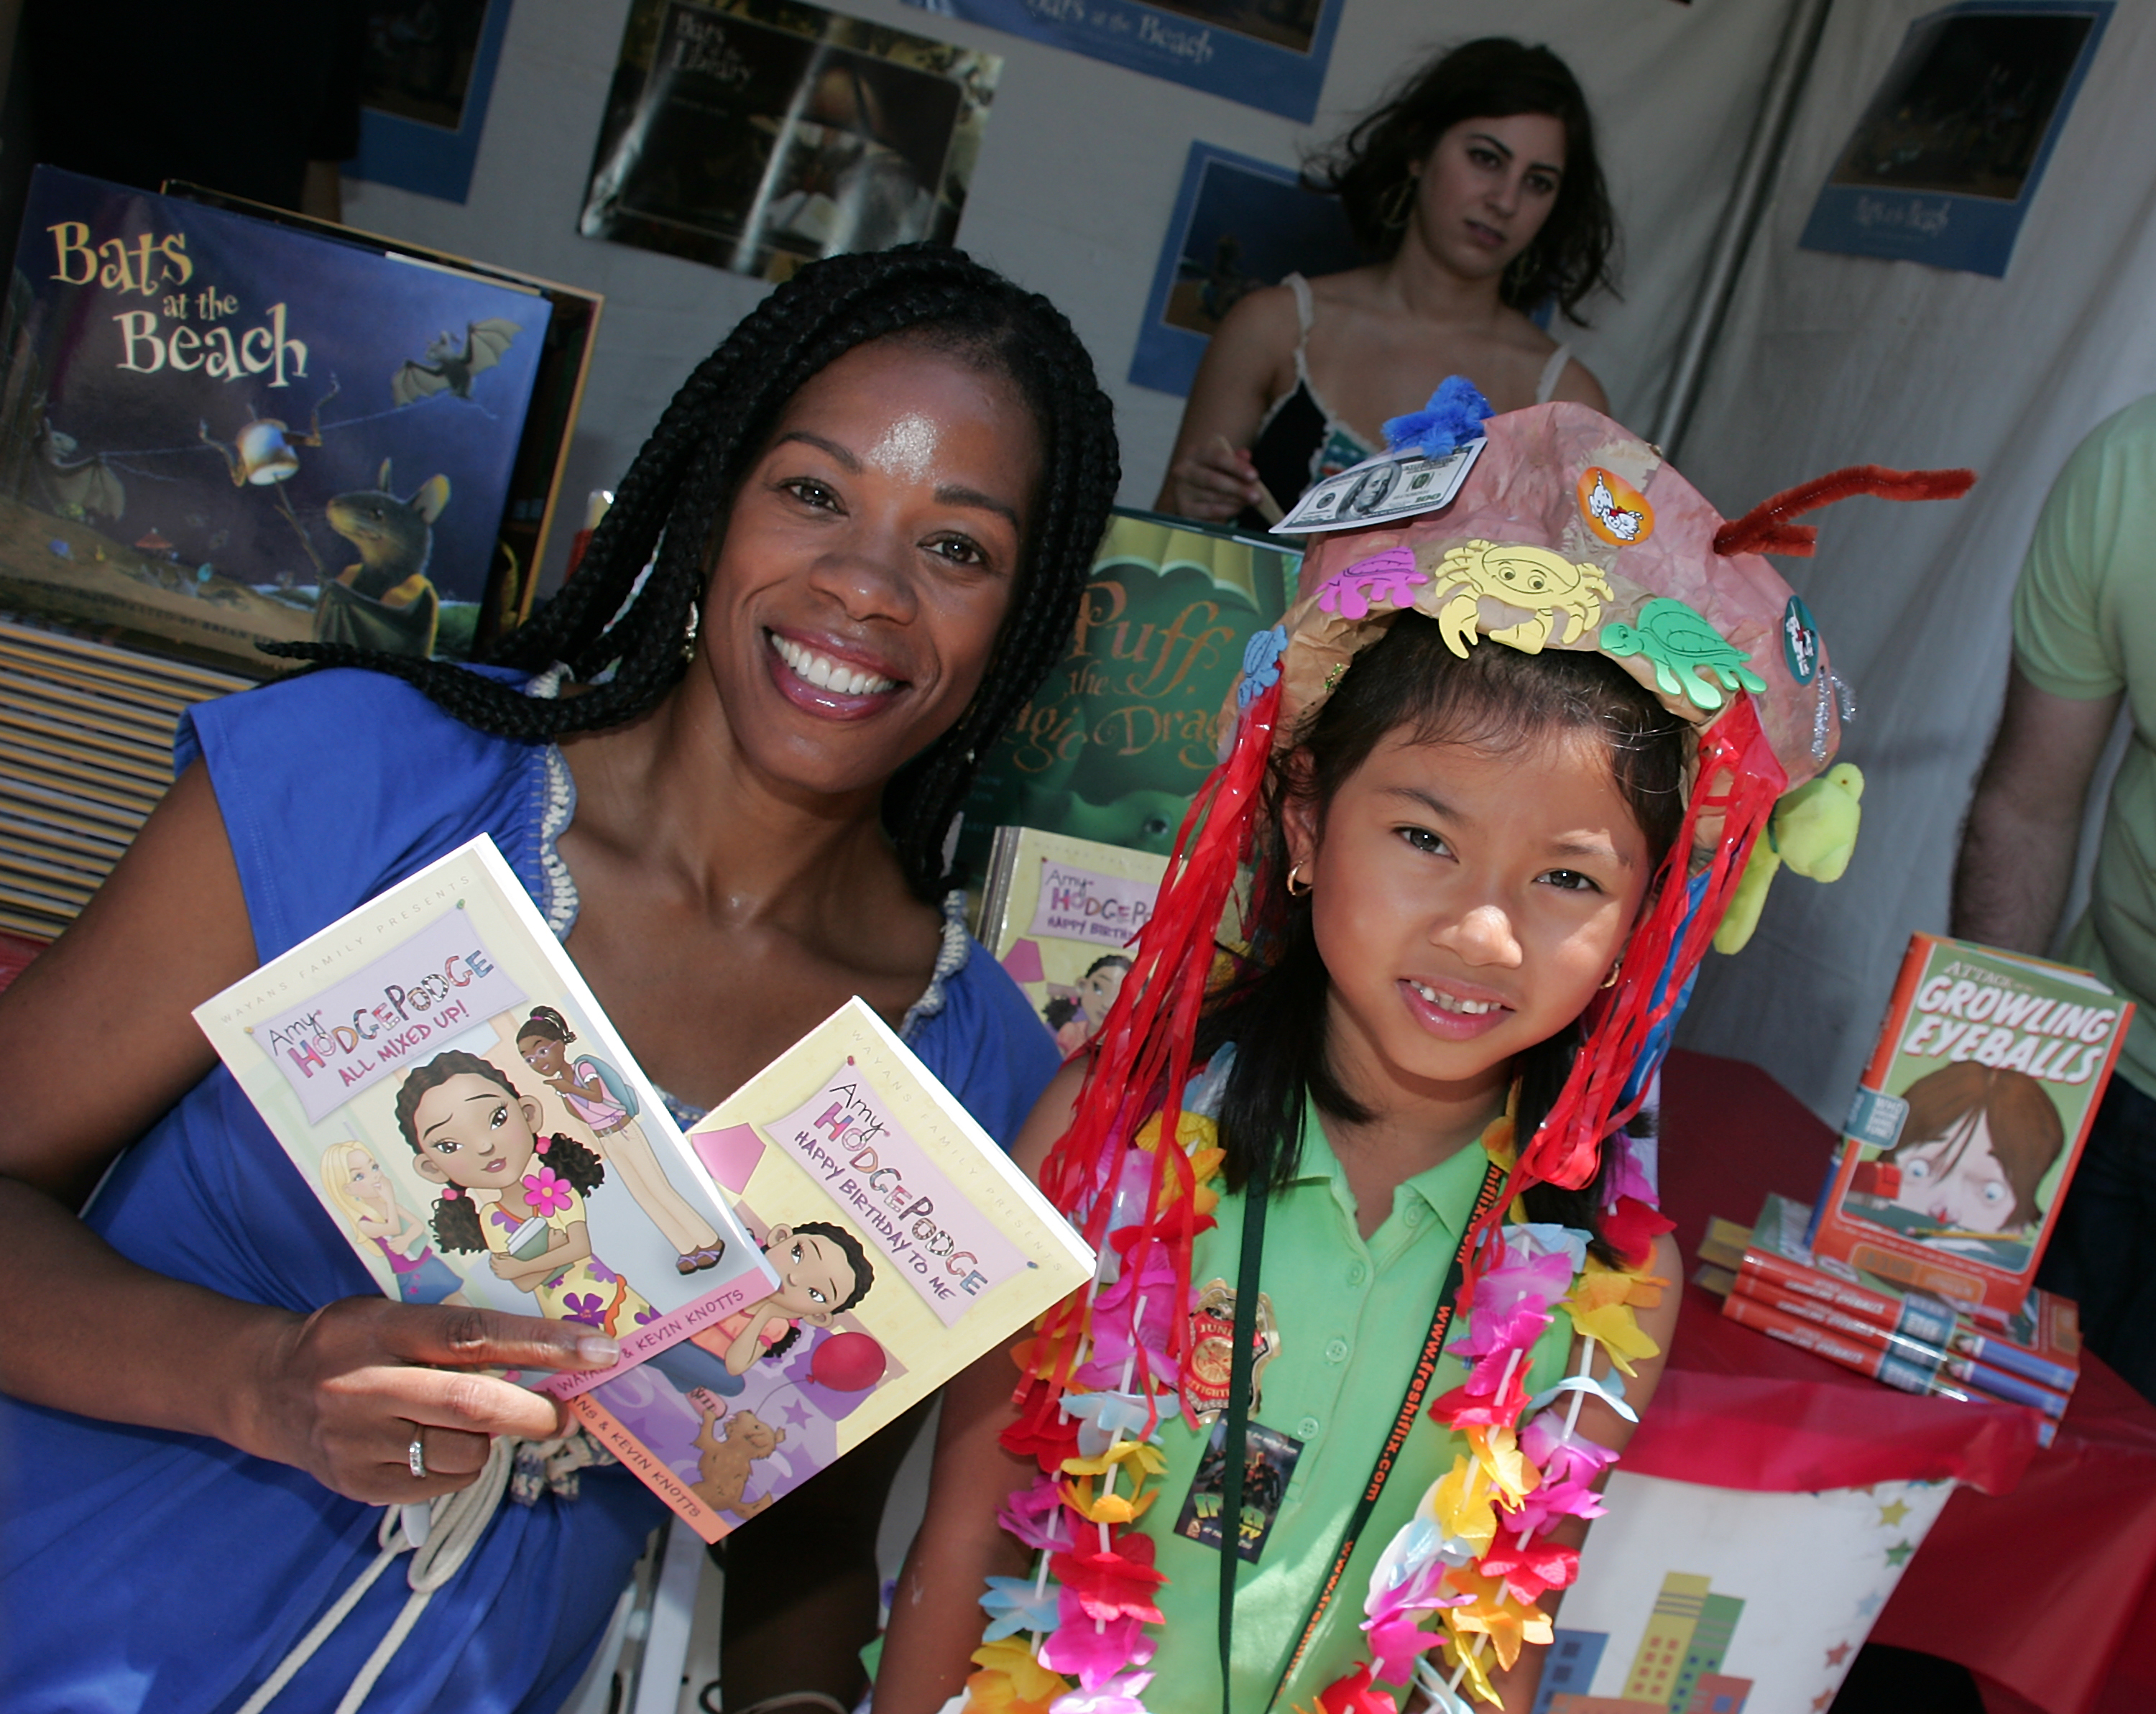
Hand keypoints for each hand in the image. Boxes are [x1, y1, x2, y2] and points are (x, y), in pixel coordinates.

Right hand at [239, 1297, 618, 1503]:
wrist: (266, 1388)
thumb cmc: (350, 1341)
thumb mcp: (388, 1311)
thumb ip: (451, 1330)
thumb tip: (546, 1350)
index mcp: (380, 1328)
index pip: (474, 1335)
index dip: (544, 1344)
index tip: (599, 1351)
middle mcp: (365, 1386)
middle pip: (473, 1406)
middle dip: (537, 1412)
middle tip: (567, 1412)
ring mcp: (357, 1442)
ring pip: (463, 1453)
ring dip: (490, 1440)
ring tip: (472, 1422)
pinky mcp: (356, 1486)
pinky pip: (440, 1484)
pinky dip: (459, 1466)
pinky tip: (436, 1444)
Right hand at [1160, 436, 1263, 522]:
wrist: (1193, 487)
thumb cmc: (1214, 471)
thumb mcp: (1225, 461)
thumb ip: (1236, 458)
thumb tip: (1246, 456)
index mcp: (1196, 453)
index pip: (1218, 457)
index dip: (1237, 467)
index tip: (1254, 476)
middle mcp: (1184, 471)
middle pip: (1213, 480)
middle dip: (1238, 489)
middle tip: (1257, 496)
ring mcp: (1182, 491)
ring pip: (1213, 498)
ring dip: (1235, 501)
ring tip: (1248, 502)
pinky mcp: (1184, 509)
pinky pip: (1210, 512)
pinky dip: (1227, 511)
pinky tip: (1236, 509)